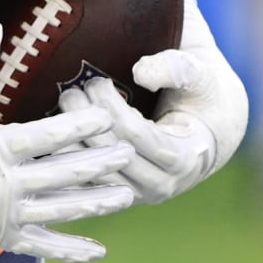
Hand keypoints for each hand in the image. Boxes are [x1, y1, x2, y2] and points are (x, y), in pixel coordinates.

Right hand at [0, 23, 138, 259]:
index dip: (80, 125)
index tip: (107, 116)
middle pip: (64, 172)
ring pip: (62, 210)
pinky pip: (43, 246)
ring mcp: (7, 214)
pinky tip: (99, 250)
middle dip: (101, 163)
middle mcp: (7, 183)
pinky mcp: (4, 238)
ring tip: (128, 195)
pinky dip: (71, 251)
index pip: (48, 134)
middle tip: (130, 153)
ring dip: (97, 203)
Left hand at [60, 50, 225, 204]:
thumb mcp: (199, 76)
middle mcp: (162, 184)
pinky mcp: (118, 193)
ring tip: (66, 104)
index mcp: (185, 159)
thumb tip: (140, 73)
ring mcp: (138, 194)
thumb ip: (175, 68)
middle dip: (87, 119)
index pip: (136, 134)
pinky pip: (85, 181)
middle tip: (72, 91)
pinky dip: (67, 158)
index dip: (111, 106)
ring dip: (72, 137)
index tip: (98, 82)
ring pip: (93, 171)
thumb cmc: (200, 97)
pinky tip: (56, 131)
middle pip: (110, 153)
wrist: (205, 129)